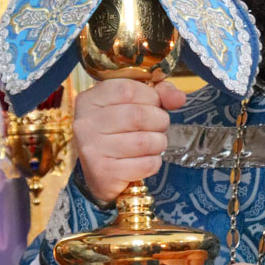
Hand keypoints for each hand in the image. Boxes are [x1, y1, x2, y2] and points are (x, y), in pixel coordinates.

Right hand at [73, 79, 185, 202]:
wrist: (100, 175)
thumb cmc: (118, 134)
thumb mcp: (132, 106)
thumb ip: (157, 95)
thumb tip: (178, 97)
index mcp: (89, 100)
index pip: (127, 89)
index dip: (151, 96)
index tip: (154, 104)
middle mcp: (86, 124)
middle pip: (138, 115)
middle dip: (159, 121)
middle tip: (158, 127)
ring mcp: (93, 149)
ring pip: (144, 142)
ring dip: (159, 143)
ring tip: (153, 144)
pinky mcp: (105, 173)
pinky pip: (146, 164)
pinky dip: (154, 162)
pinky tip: (144, 160)